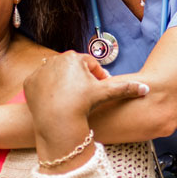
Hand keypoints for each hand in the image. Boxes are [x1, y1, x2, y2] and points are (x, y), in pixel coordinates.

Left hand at [24, 52, 148, 129]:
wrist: (57, 120)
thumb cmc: (82, 104)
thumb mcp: (105, 94)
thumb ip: (125, 88)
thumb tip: (147, 89)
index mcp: (74, 57)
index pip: (89, 65)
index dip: (97, 77)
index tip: (99, 88)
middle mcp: (55, 59)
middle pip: (72, 69)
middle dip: (80, 80)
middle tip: (85, 96)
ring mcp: (40, 70)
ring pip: (56, 76)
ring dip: (64, 84)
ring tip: (71, 100)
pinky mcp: (29, 83)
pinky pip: (41, 85)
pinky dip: (47, 92)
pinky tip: (55, 103)